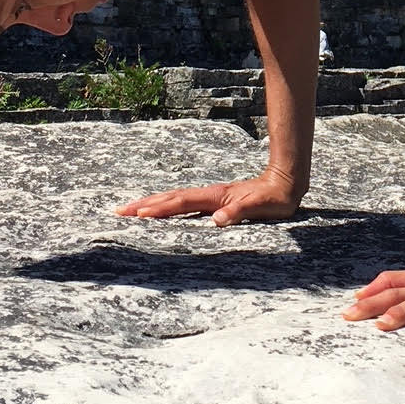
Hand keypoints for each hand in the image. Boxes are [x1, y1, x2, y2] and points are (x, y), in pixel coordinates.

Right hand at [115, 164, 302, 226]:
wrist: (285, 183)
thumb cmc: (274, 199)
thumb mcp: (261, 208)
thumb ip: (239, 212)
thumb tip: (218, 220)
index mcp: (216, 197)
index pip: (182, 203)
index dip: (161, 209)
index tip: (140, 214)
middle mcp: (209, 195)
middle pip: (170, 198)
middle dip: (145, 204)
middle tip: (119, 211)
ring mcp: (209, 196)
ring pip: (173, 199)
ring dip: (151, 203)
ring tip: (130, 209)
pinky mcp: (213, 200)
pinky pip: (182, 203)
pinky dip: (165, 205)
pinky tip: (159, 210)